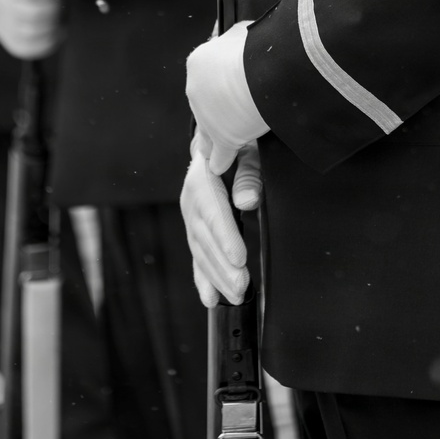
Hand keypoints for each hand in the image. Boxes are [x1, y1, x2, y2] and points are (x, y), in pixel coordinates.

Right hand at [179, 134, 261, 306]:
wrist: (217, 140)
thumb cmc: (237, 144)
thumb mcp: (247, 149)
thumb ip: (248, 173)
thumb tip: (247, 201)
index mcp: (202, 178)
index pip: (213, 211)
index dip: (225, 237)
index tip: (238, 258)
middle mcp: (192, 200)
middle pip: (205, 239)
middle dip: (223, 267)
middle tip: (241, 287)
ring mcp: (191, 218)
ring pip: (201, 253)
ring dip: (217, 278)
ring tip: (236, 296)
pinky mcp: (196, 231)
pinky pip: (198, 258)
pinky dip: (204, 280)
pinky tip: (211, 299)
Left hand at [185, 21, 268, 174]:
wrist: (261, 72)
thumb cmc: (255, 48)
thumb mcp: (242, 31)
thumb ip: (236, 37)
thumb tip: (240, 36)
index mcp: (198, 62)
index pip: (206, 74)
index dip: (220, 81)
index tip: (230, 84)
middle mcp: (196, 90)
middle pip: (206, 103)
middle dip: (218, 108)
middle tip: (234, 111)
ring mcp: (207, 116)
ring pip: (207, 130)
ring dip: (214, 136)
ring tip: (221, 144)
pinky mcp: (221, 138)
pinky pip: (219, 154)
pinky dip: (221, 159)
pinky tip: (221, 164)